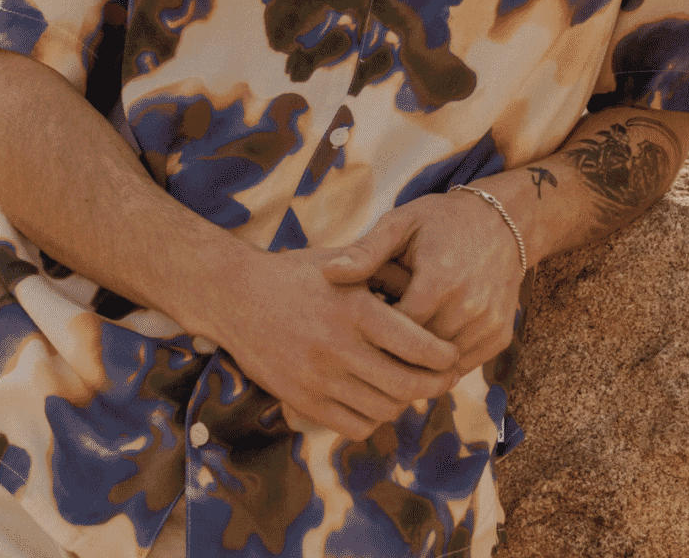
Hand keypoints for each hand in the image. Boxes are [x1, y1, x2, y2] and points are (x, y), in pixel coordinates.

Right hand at [210, 247, 458, 441]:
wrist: (235, 296)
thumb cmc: (296, 275)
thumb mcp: (341, 263)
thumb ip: (383, 274)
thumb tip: (428, 290)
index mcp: (355, 308)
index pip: (418, 346)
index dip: (445, 357)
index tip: (453, 354)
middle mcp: (339, 346)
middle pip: (408, 385)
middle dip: (437, 384)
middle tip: (446, 377)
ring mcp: (319, 377)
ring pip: (385, 409)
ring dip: (405, 401)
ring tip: (411, 386)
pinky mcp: (302, 399)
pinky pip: (354, 426)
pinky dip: (374, 418)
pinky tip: (376, 399)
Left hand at [322, 192, 524, 377]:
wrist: (500, 222)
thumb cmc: (439, 221)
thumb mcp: (399, 224)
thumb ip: (365, 251)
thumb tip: (328, 273)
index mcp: (439, 280)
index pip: (396, 332)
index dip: (375, 330)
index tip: (363, 319)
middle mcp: (469, 307)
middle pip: (419, 353)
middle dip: (396, 347)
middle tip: (379, 333)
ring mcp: (489, 324)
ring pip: (442, 365)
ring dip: (420, 358)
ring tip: (402, 335)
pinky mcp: (501, 336)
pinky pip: (464, 364)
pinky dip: (445, 358)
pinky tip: (429, 338)